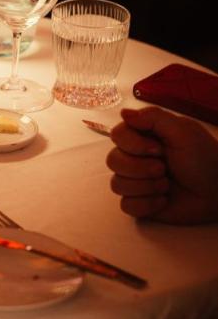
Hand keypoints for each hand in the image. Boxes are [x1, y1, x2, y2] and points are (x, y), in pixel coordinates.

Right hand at [106, 106, 217, 223]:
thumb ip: (152, 117)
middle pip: (113, 160)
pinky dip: (146, 204)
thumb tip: (124, 113)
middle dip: (139, 168)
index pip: (117, 135)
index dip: (133, 144)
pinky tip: (163, 200)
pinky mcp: (142, 203)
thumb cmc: (205, 158)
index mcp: (144, 136)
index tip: (158, 149)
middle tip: (163, 169)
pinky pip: (126, 205)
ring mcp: (138, 181)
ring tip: (167, 185)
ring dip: (145, 186)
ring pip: (117, 184)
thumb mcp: (182, 131)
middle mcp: (136, 157)